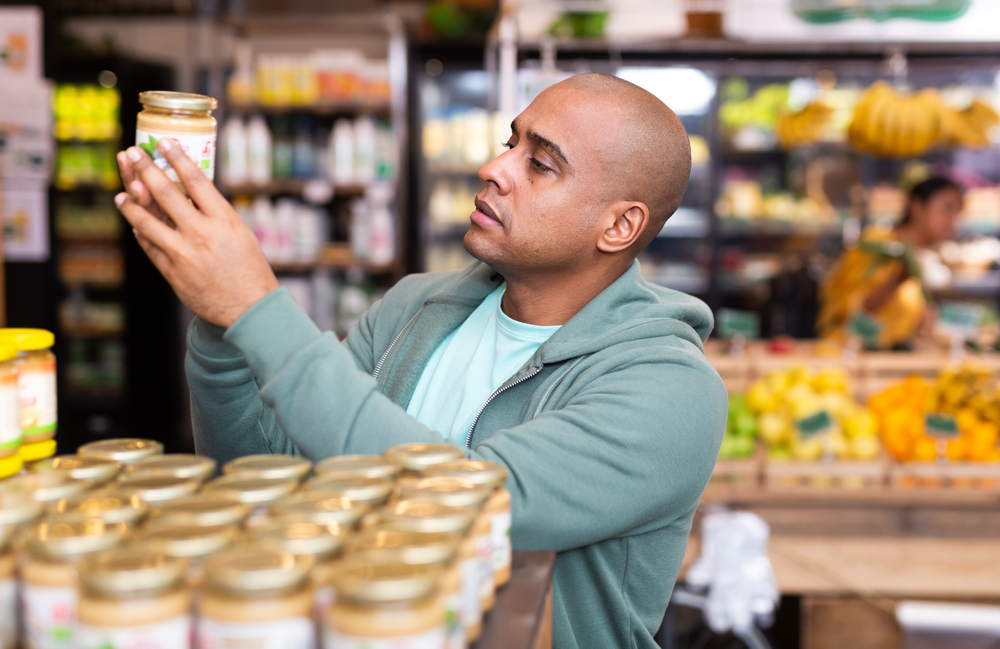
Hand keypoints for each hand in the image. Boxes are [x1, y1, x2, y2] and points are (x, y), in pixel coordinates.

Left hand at [114, 139, 278, 327]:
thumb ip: (216, 215)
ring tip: (123, 190)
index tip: (163, 142)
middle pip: (166, 193)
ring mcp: (183, 253)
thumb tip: (191, 195)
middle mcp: (202, 233)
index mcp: (224, 220)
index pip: (196, 180)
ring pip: (148, 220)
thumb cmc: (250, 271)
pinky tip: (134, 220)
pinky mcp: (172, 272)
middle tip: (132, 153)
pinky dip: (140, 231)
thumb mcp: (241, 235)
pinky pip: (149, 246)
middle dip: (145, 169)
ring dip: (131, 202)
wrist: (249, 309)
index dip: (176, 158)